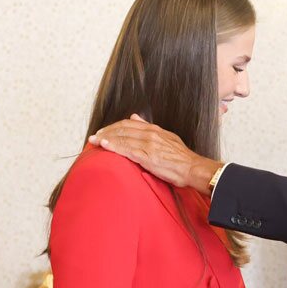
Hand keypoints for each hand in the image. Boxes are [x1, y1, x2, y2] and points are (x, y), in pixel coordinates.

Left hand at [88, 115, 219, 194]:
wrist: (193, 169)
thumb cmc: (181, 158)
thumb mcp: (167, 137)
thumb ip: (149, 128)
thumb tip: (134, 118)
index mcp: (154, 130)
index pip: (128, 124)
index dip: (113, 127)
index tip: (103, 131)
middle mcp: (150, 134)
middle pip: (122, 129)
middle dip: (106, 132)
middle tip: (93, 136)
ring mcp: (148, 145)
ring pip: (122, 138)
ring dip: (105, 139)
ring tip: (94, 141)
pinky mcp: (147, 156)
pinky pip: (126, 150)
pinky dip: (113, 147)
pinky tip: (104, 146)